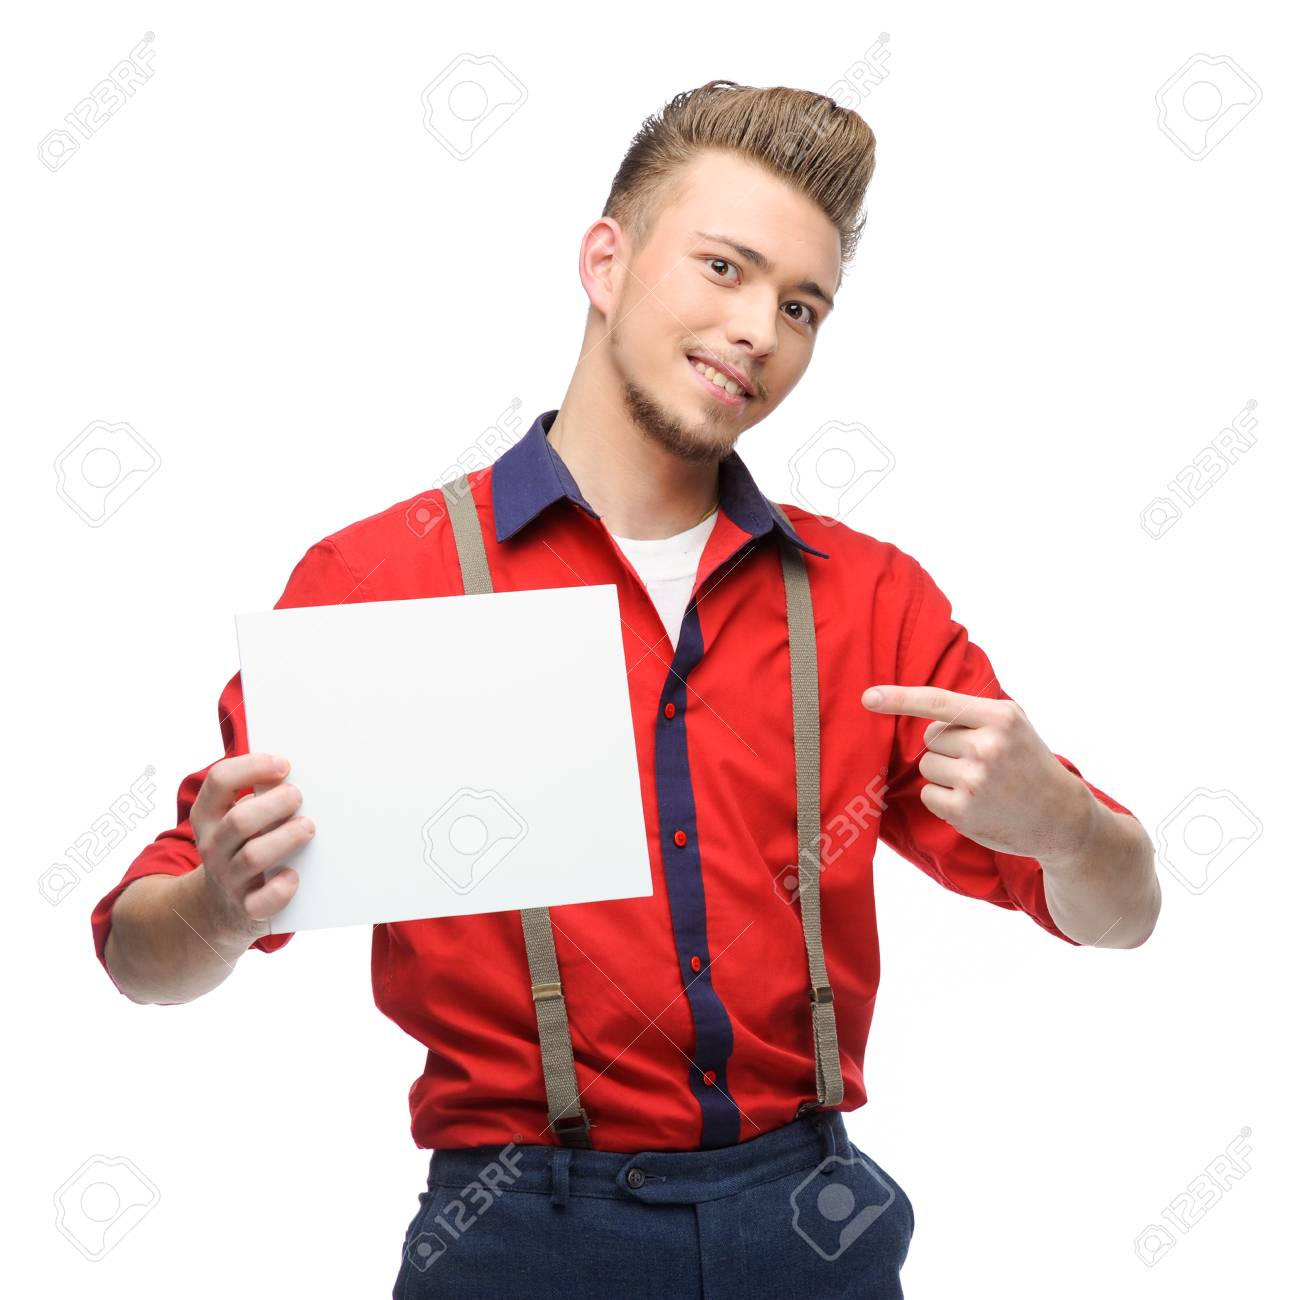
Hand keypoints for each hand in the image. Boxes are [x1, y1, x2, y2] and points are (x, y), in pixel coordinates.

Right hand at [190, 752, 314, 943]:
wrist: (218, 907)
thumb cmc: (240, 848)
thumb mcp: (234, 819)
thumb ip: (256, 796)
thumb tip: (293, 775)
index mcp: (208, 816)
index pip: (219, 780)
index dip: (252, 767)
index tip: (283, 765)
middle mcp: (214, 846)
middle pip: (239, 820)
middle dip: (274, 804)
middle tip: (297, 797)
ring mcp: (229, 878)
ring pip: (254, 856)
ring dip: (285, 838)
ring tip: (307, 827)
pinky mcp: (248, 907)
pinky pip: (263, 901)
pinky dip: (281, 889)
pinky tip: (292, 875)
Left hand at [862, 685, 1094, 861]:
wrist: (1061, 817)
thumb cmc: (1028, 763)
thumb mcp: (1012, 724)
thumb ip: (971, 711)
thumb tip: (917, 705)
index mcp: (1000, 717)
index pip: (937, 702)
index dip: (898, 698)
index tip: (867, 697)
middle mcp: (987, 746)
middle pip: (930, 737)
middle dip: (949, 747)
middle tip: (984, 762)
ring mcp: (975, 780)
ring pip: (927, 765)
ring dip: (945, 774)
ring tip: (982, 783)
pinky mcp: (963, 811)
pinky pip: (928, 793)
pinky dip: (944, 798)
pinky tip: (975, 803)